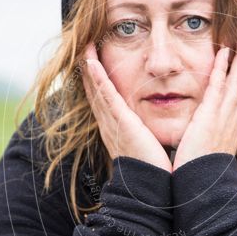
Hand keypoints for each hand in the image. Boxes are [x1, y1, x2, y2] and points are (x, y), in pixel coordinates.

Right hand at [81, 43, 171, 172]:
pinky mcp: (120, 123)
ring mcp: (113, 122)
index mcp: (117, 127)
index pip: (105, 97)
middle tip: (84, 46)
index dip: (98, 78)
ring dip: (90, 67)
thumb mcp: (146, 143)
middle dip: (89, 68)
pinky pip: (106, 96)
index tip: (95, 59)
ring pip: (97, 89)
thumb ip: (145, 132)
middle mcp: (110, 123)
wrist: (149, 188)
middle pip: (95, 90)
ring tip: (85, 47)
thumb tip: (152, 126)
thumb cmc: (152, 168)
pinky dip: (98, 79)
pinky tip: (91, 63)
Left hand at [172, 45, 236, 170]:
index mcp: (236, 125)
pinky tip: (224, 52)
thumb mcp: (217, 148)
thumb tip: (217, 128)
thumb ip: (218, 134)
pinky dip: (222, 69)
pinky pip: (218, 88)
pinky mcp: (210, 117)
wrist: (203, 188)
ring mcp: (225, 116)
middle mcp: (235, 118)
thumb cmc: (205, 171)